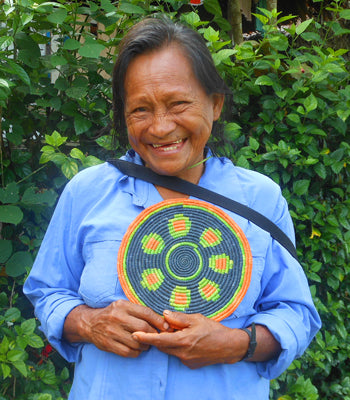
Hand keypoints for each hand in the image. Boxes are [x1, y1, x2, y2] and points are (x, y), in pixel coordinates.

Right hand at [63, 300, 168, 357]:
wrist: (89, 323)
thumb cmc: (112, 314)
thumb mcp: (123, 306)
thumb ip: (139, 311)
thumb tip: (162, 319)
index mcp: (123, 306)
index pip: (146, 312)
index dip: (159, 321)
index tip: (166, 327)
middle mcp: (117, 317)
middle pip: (143, 328)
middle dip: (153, 334)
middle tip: (157, 336)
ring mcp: (112, 332)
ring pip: (137, 342)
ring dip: (145, 345)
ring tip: (146, 343)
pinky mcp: (108, 344)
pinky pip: (128, 352)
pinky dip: (136, 352)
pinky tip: (137, 349)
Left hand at [132, 310, 248, 368]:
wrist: (229, 347)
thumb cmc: (213, 329)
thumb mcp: (196, 319)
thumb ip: (179, 318)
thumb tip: (164, 315)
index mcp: (183, 341)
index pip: (159, 340)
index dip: (145, 338)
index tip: (134, 335)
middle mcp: (182, 354)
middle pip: (162, 346)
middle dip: (158, 337)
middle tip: (159, 327)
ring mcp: (186, 361)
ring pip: (170, 350)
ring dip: (168, 342)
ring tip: (176, 331)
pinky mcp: (191, 364)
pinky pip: (178, 354)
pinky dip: (177, 347)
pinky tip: (185, 339)